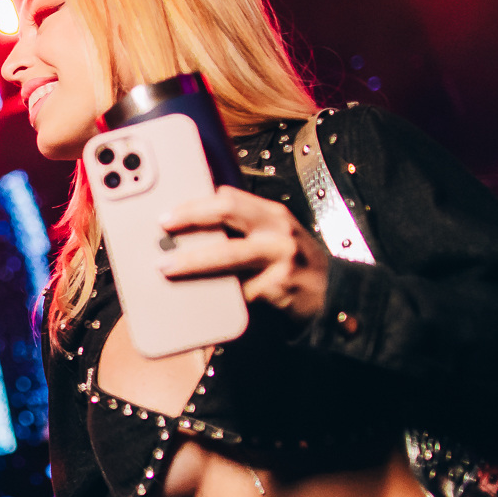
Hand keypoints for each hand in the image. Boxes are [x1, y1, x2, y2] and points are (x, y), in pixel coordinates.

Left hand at [157, 185, 328, 322]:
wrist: (335, 296)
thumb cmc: (294, 265)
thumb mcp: (274, 237)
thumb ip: (242, 230)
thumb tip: (192, 230)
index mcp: (272, 215)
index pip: (229, 197)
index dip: (195, 202)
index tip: (167, 210)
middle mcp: (277, 231)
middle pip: (228, 212)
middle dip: (189, 217)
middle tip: (162, 228)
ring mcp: (280, 259)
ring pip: (228, 254)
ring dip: (192, 261)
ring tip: (166, 268)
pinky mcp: (279, 288)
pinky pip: (238, 291)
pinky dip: (214, 295)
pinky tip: (195, 298)